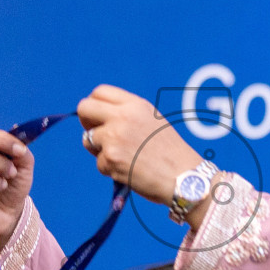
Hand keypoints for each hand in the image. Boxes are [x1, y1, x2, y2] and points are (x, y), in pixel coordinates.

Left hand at [77, 86, 201, 206]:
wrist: (185, 177)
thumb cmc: (171, 153)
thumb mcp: (152, 120)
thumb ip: (127, 114)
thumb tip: (98, 117)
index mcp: (135, 105)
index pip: (100, 92)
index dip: (94, 105)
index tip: (96, 117)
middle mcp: (122, 116)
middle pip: (85, 108)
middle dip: (86, 122)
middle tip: (96, 135)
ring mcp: (114, 137)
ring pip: (88, 139)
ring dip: (99, 150)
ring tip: (124, 158)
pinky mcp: (110, 159)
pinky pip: (99, 163)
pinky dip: (110, 170)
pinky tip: (130, 171)